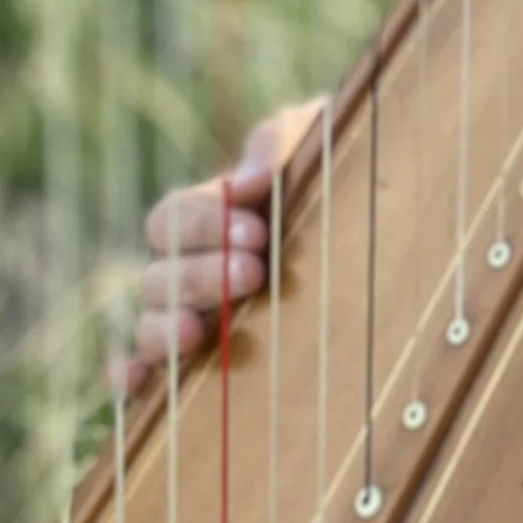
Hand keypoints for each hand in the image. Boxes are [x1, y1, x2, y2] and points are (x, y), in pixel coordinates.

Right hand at [122, 102, 325, 395]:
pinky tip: (137, 381)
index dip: (203, 224)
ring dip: (164, 327)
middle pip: (158, 276)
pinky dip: (134, 376)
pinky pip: (151, 376)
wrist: (388, 235)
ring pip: (150, 325)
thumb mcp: (324, 148)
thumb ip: (284, 141)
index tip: (259, 231)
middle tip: (253, 273)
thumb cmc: (348, 185)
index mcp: (210, 219)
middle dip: (200, 275)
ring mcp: (196, 320)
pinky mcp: (206, 365)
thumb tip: (249, 175)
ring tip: (197, 332)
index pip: (172, 219)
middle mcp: (193, 272)